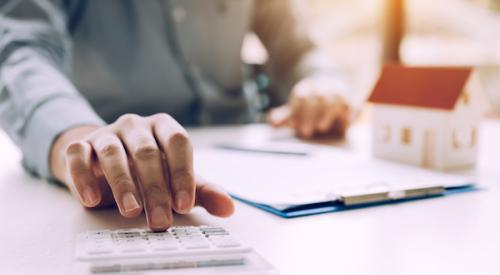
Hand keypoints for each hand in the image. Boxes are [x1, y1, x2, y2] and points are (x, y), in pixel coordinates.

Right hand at [50, 113, 233, 230]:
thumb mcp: (177, 179)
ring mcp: (107, 134)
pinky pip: (77, 155)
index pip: (178, 142)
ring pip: (113, 153)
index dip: (183, 173)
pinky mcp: (81, 146)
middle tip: (161, 220)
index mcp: (163, 127)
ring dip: (123, 184)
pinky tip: (92, 200)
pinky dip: (82, 177)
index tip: (185, 205)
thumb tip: (228, 208)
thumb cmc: (148, 170)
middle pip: (147, 152)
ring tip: (132, 211)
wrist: (105, 162)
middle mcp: (136, 126)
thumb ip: (202, 191)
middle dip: (156, 189)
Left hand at [268, 76, 350, 138]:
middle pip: (317, 97)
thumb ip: (284, 117)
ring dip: (328, 113)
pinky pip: (353, 105)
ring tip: (321, 127)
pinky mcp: (352, 102)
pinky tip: (345, 125)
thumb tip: (272, 121)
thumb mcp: (295, 109)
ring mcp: (339, 93)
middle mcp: (323, 88)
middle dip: (310, 114)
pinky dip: (351, 114)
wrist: (332, 87)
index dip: (296, 111)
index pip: (301, 96)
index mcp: (307, 89)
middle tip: (304, 132)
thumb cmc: (310, 105)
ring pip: (335, 99)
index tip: (292, 124)